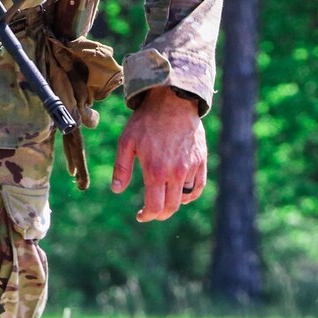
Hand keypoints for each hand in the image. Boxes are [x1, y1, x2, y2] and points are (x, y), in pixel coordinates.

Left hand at [110, 86, 206, 222]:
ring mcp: (191, 167)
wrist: (172, 101)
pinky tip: (182, 192)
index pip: (155, 207)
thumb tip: (117, 191)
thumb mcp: (127, 141)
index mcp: (156, 171)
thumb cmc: (146, 121)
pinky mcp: (201, 160)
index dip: (147, 216)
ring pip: (185, 197)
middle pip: (171, 207)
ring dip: (174, 202)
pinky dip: (191, 193)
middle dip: (160, 214)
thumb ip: (121, 168)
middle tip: (151, 211)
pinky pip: (198, 185)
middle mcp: (176, 173)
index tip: (141, 215)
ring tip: (164, 196)